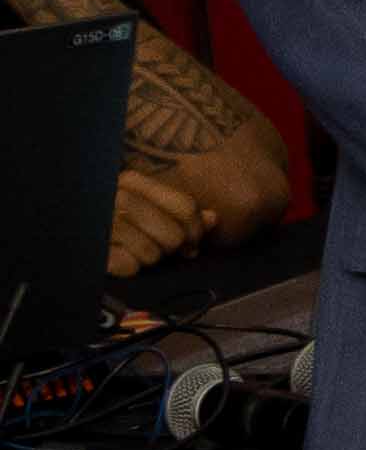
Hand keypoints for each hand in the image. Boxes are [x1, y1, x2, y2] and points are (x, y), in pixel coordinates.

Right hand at [105, 161, 207, 281]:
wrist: (69, 231)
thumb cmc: (112, 220)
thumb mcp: (144, 207)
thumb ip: (179, 211)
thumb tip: (212, 219)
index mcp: (132, 182)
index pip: (186, 207)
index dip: (195, 230)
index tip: (192, 243)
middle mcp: (116, 197)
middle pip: (174, 234)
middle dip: (171, 248)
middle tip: (160, 249)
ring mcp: (104, 222)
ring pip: (153, 253)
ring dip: (149, 259)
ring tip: (137, 252)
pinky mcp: (95, 248)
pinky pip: (130, 266)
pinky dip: (130, 268)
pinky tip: (122, 259)